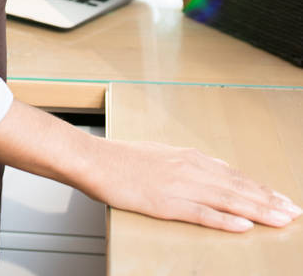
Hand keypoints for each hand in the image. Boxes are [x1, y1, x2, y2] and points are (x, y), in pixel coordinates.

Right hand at [86, 136, 301, 231]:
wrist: (97, 160)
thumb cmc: (125, 159)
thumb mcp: (164, 154)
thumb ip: (192, 163)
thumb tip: (218, 168)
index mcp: (190, 158)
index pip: (235, 176)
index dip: (261, 189)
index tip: (283, 199)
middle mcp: (191, 169)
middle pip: (238, 188)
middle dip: (269, 201)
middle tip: (294, 211)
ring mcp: (180, 185)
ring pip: (228, 199)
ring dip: (257, 210)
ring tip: (281, 219)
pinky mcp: (167, 203)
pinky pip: (202, 213)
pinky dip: (225, 220)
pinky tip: (243, 226)